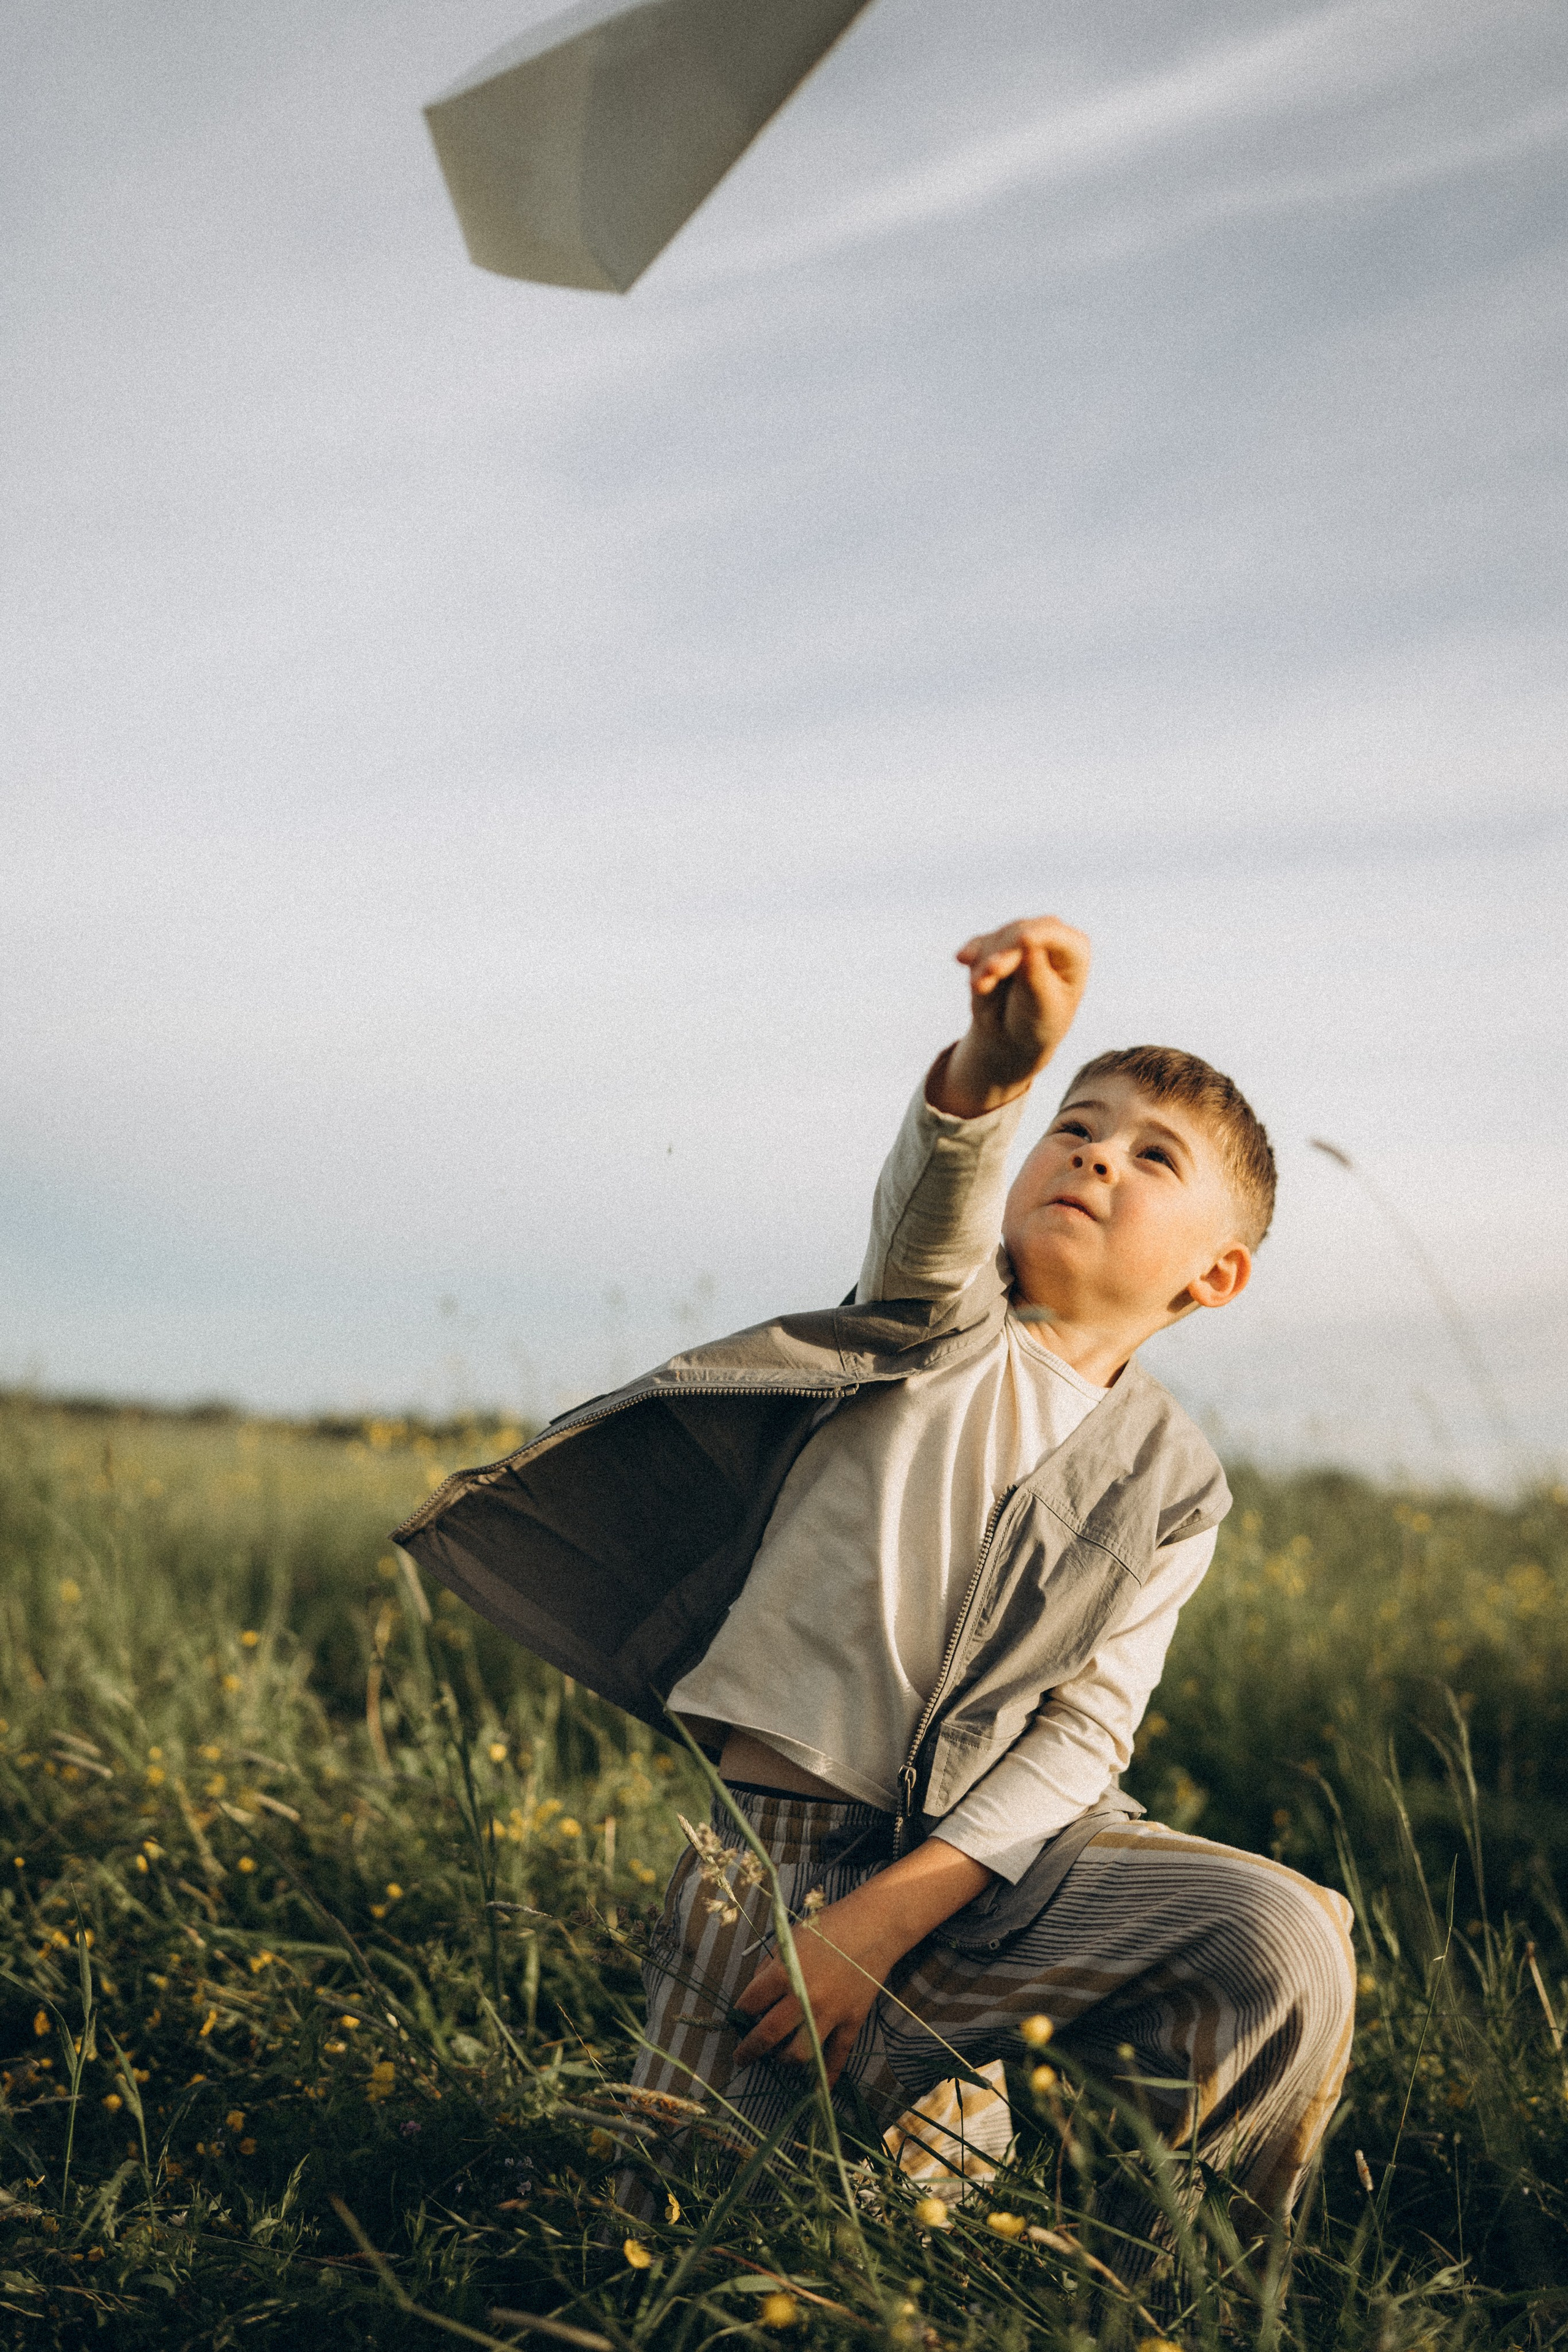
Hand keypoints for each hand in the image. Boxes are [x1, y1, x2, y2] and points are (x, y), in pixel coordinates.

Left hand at [731, 1839, 990, 2083]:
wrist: (874, 1926)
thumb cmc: (827, 1927)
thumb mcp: (790, 1939)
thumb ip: (769, 1968)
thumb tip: (754, 1998)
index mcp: (784, 1973)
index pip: (750, 2004)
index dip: (740, 2014)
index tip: (738, 2019)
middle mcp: (805, 1998)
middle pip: (769, 2035)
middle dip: (750, 2050)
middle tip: (741, 2057)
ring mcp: (830, 2013)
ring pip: (800, 2054)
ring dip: (783, 2060)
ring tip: (778, 2056)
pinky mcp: (851, 2022)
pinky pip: (837, 2057)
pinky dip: (826, 2077)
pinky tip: (816, 2090)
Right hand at [931, 916, 1090, 1117]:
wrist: (1013, 1037)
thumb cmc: (1037, 1023)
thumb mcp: (1041, 1005)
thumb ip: (1035, 974)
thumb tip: (1027, 940)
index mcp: (1073, 949)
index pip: (1051, 935)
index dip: (1033, 938)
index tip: (1019, 943)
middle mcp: (1048, 936)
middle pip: (1019, 934)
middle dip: (1000, 956)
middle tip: (981, 982)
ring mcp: (1019, 937)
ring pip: (996, 940)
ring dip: (983, 964)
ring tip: (978, 988)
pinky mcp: (995, 944)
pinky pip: (980, 944)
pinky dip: (972, 952)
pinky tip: (962, 959)